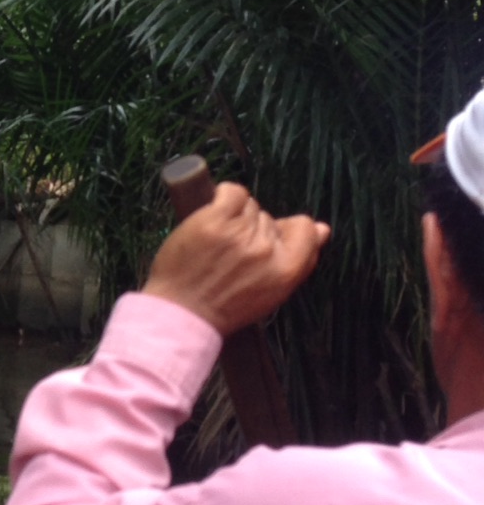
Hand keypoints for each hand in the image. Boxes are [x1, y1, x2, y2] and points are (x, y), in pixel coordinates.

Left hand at [142, 183, 329, 335]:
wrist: (181, 312)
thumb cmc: (226, 305)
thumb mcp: (273, 290)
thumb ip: (300, 259)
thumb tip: (323, 229)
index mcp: (287, 269)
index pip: (305, 228)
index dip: (287, 229)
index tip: (266, 240)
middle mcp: (267, 249)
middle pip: (270, 218)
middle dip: (253, 230)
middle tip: (231, 254)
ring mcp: (241, 232)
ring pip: (249, 206)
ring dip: (235, 216)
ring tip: (218, 242)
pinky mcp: (215, 219)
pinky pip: (231, 191)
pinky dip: (222, 196)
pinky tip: (213, 213)